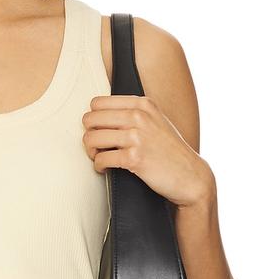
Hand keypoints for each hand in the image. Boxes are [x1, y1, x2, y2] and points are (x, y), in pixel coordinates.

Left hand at [82, 94, 213, 207]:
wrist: (190, 175)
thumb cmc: (169, 150)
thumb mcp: (155, 120)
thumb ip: (132, 112)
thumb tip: (98, 113)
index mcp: (142, 104)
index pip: (97, 103)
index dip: (93, 119)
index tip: (98, 130)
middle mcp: (139, 116)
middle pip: (90, 119)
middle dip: (88, 135)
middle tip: (95, 147)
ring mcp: (137, 136)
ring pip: (91, 138)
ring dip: (91, 152)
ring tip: (99, 157)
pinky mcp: (134, 158)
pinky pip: (101, 159)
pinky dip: (99, 166)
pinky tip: (105, 168)